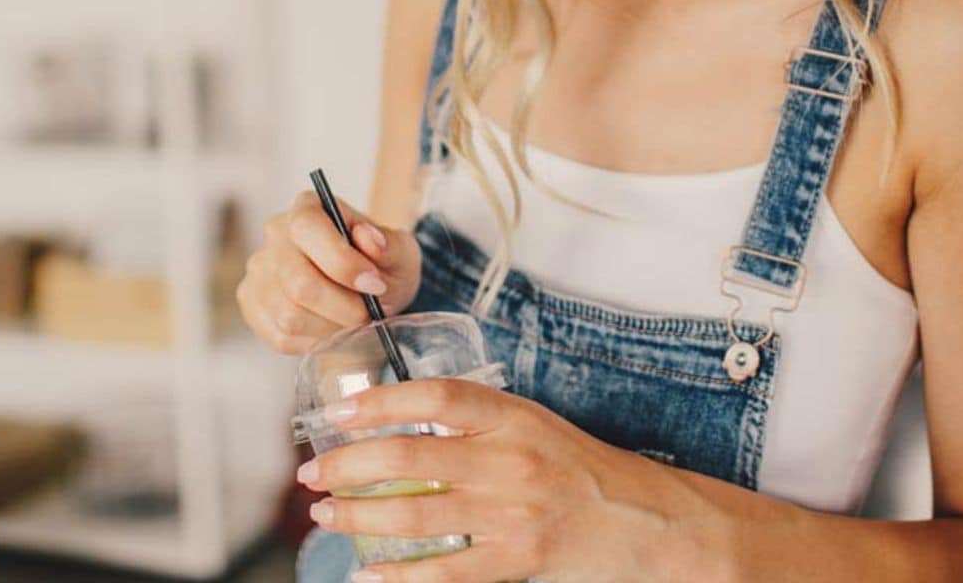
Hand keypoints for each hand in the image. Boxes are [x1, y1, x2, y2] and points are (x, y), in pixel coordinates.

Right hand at [236, 190, 422, 354]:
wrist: (369, 290)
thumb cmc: (382, 265)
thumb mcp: (401, 253)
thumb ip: (389, 245)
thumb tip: (369, 239)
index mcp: (308, 208)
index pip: (307, 228)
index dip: (341, 262)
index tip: (374, 284)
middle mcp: (275, 235)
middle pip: (298, 281)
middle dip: (343, 307)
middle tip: (370, 313)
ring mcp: (260, 271)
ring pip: (289, 315)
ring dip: (332, 327)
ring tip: (354, 320)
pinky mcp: (253, 305)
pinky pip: (281, 336)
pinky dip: (316, 341)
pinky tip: (333, 328)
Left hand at [295, 378, 697, 582]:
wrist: (649, 520)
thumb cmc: (585, 471)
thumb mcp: (536, 427)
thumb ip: (479, 424)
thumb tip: (402, 427)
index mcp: (514, 415)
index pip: (434, 398)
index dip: (378, 402)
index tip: (337, 413)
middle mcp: (510, 457)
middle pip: (409, 455)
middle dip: (348, 465)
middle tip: (313, 473)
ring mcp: (514, 509)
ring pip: (416, 512)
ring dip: (360, 516)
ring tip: (328, 516)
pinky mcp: (520, 555)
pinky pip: (447, 570)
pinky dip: (402, 575)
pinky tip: (369, 574)